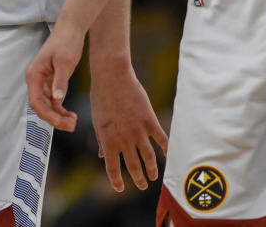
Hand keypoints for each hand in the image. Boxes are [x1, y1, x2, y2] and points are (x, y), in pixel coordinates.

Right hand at [25, 23, 86, 131]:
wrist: (71, 29)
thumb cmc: (66, 42)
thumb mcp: (64, 62)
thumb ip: (60, 81)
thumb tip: (57, 100)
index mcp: (34, 75)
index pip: (36, 102)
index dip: (48, 115)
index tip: (62, 122)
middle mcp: (35, 80)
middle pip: (40, 106)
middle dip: (54, 119)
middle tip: (72, 125)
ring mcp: (42, 81)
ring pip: (47, 105)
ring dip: (58, 116)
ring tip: (73, 122)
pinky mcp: (50, 81)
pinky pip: (52, 100)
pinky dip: (60, 109)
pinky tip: (71, 114)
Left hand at [88, 59, 168, 192]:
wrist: (112, 77)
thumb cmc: (101, 97)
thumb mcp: (97, 121)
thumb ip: (101, 140)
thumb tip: (101, 156)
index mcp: (108, 140)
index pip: (112, 168)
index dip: (116, 181)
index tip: (120, 189)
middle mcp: (124, 139)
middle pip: (133, 166)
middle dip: (138, 178)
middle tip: (142, 185)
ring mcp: (138, 131)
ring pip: (148, 157)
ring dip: (152, 170)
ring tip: (153, 177)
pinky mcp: (150, 120)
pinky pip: (161, 139)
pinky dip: (166, 149)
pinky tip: (168, 156)